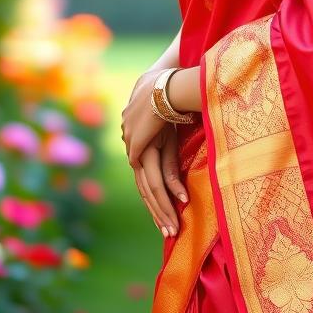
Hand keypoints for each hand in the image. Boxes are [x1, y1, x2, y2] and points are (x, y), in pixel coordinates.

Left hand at [122, 70, 187, 236]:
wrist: (163, 80)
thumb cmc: (168, 94)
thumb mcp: (168, 121)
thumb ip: (166, 143)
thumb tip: (174, 158)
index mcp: (135, 138)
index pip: (145, 175)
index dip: (155, 196)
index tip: (165, 213)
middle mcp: (131, 146)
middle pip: (144, 187)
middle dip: (158, 210)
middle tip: (168, 232)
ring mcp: (134, 148)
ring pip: (148, 186)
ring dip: (162, 208)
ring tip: (173, 226)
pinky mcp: (141, 146)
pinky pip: (155, 176)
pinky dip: (168, 191)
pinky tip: (181, 201)